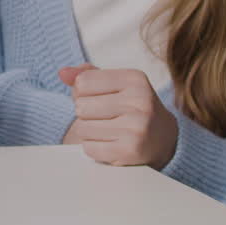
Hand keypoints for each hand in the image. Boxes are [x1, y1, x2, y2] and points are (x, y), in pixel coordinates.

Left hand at [58, 63, 178, 169]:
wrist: (162, 138)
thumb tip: (63, 73)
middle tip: (106, 117)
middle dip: (86, 114)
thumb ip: (87, 75)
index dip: (84, 93)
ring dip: (90, 132)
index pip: (83, 82)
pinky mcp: (130, 150)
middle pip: (81, 106)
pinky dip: (94, 148)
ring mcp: (136, 127)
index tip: (102, 98)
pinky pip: (89, 148)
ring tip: (109, 130)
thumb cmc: (131, 107)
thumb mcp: (115, 84)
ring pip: (83, 128)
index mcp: (134, 79)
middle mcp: (139, 101)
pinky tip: (111, 144)